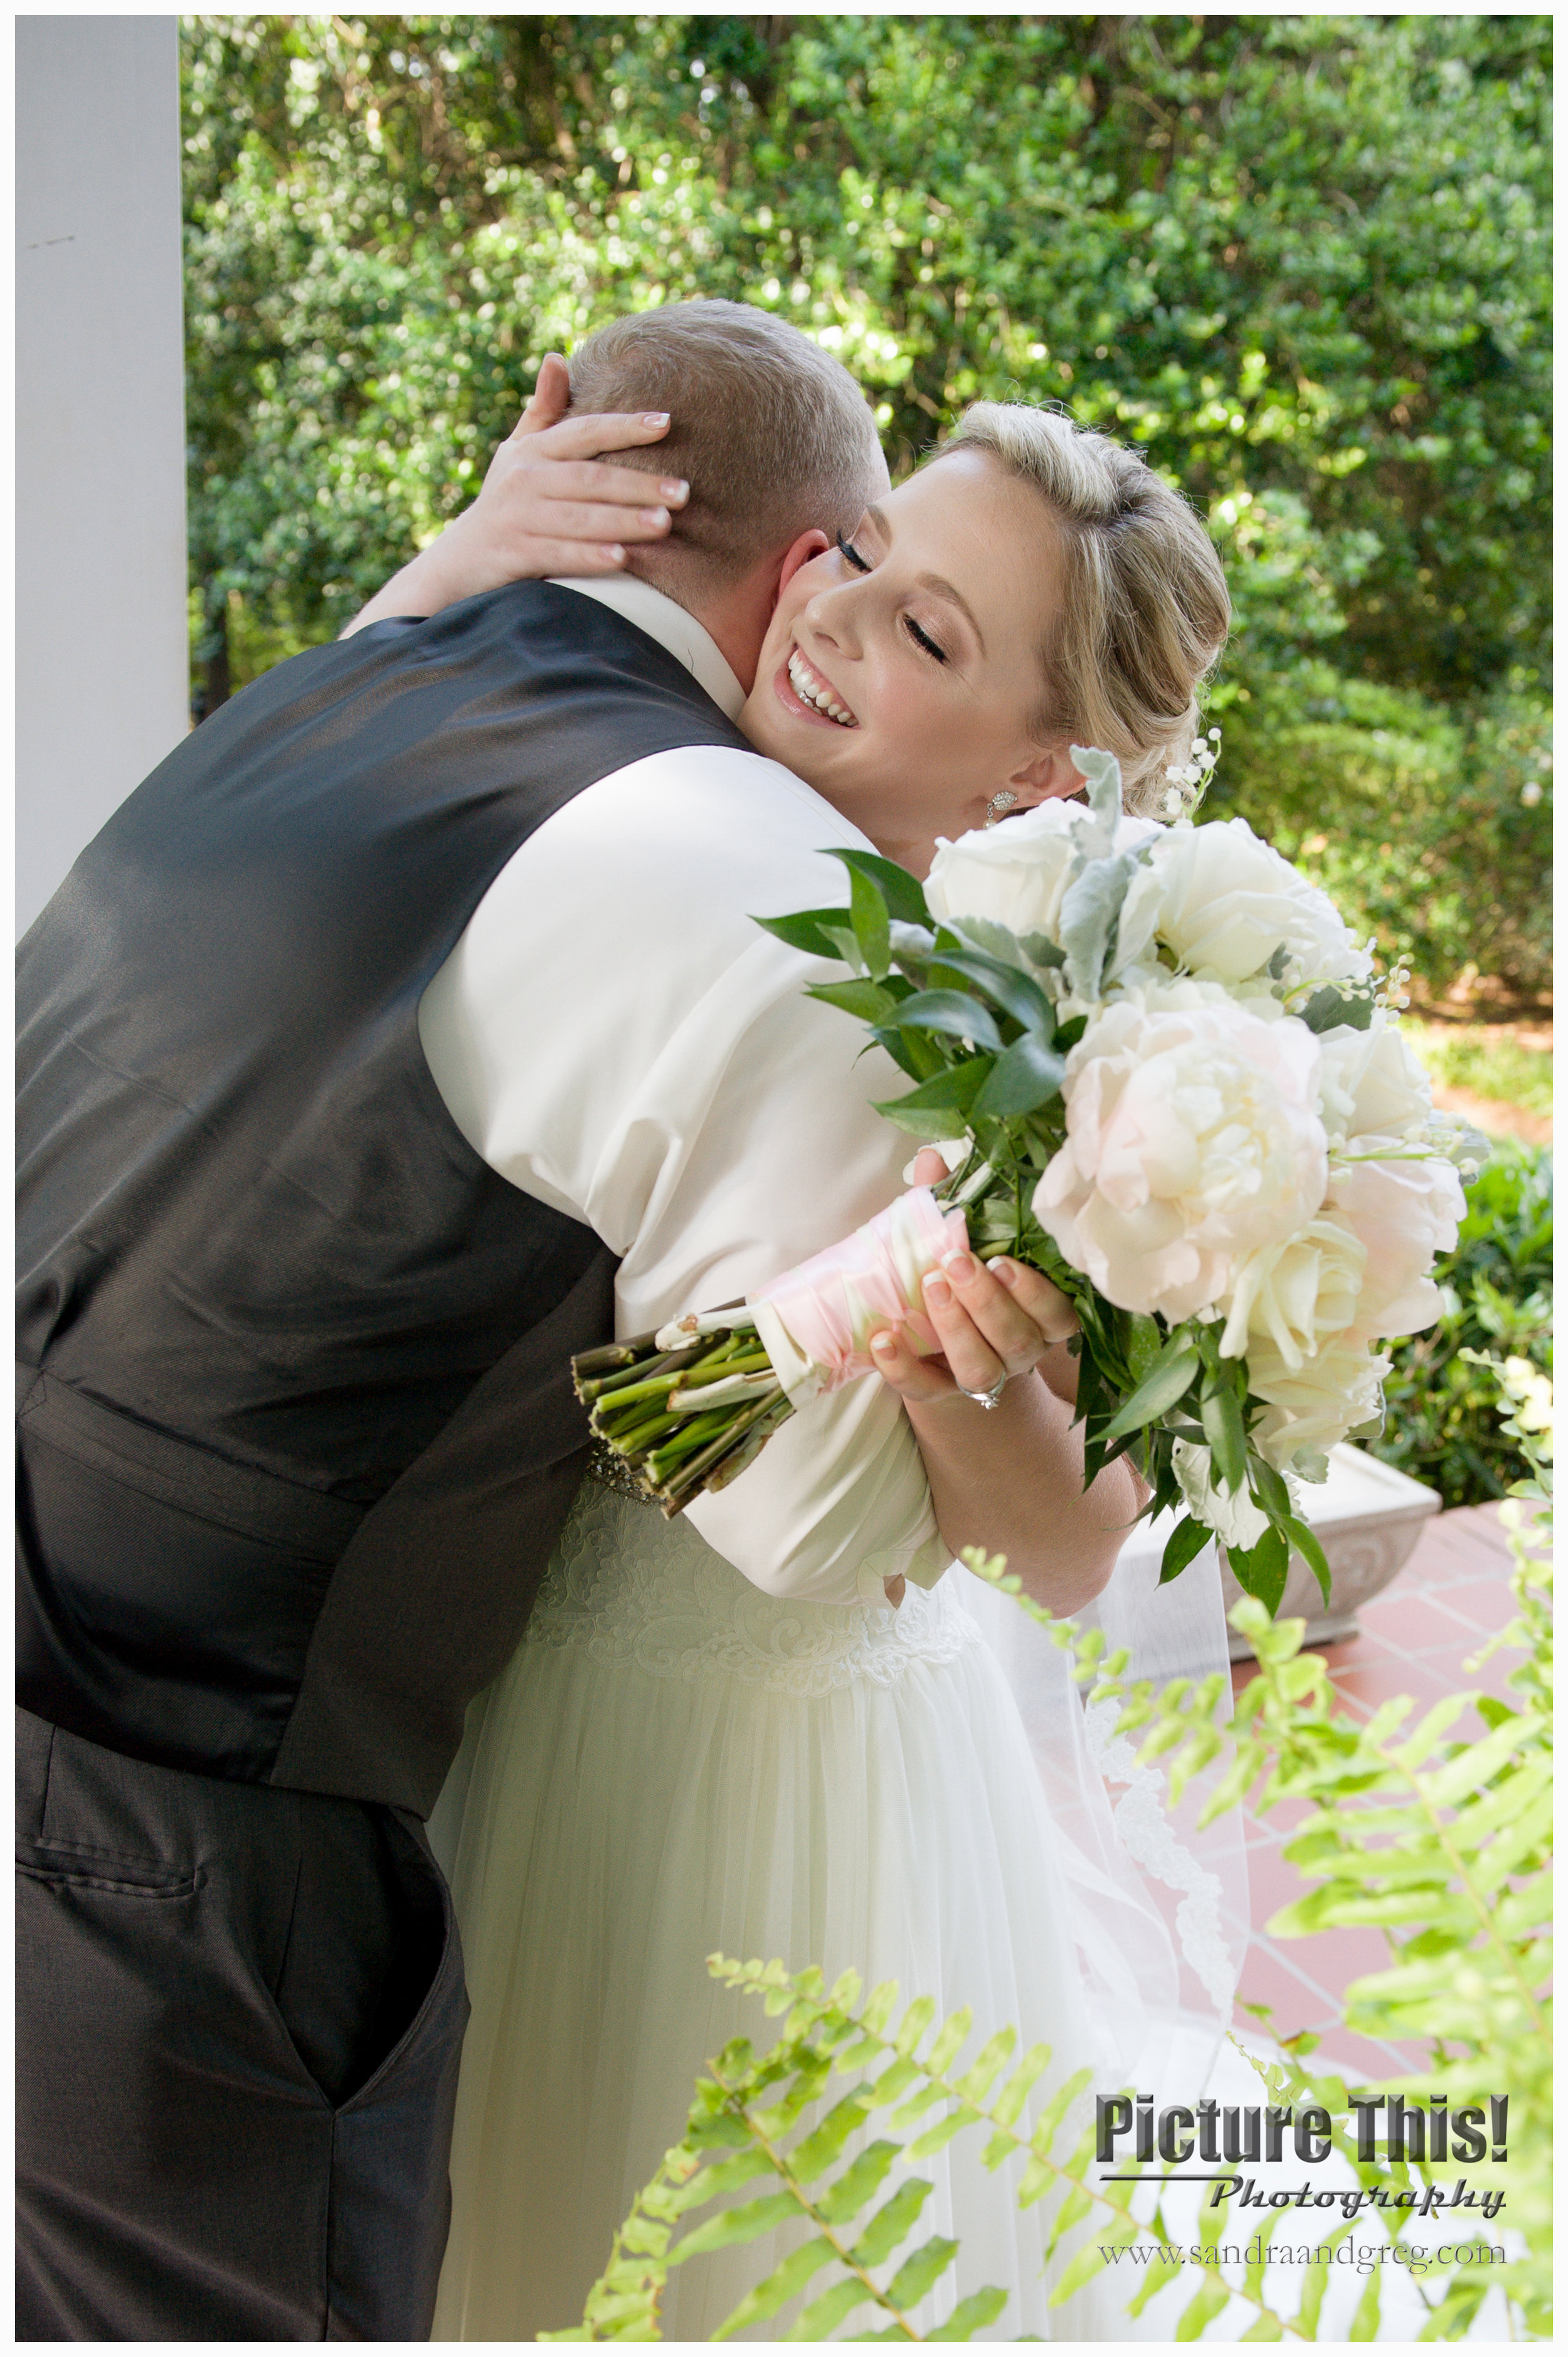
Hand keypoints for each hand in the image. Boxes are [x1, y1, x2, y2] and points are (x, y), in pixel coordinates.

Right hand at [422, 353, 687, 598]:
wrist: (459, 561)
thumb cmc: (504, 501)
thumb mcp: (518, 452)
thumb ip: (542, 410)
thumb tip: (556, 356)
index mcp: (533, 452)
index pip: (584, 432)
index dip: (623, 426)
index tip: (665, 422)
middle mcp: (524, 480)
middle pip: (589, 478)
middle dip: (637, 484)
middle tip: (683, 491)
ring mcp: (518, 517)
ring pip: (578, 517)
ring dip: (622, 520)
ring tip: (664, 523)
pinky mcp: (513, 554)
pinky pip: (557, 554)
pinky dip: (588, 557)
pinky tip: (621, 558)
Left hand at [868, 1153, 1077, 1409]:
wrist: (940, 1346)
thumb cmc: (963, 1280)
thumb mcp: (964, 1243)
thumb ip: (952, 1205)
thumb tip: (932, 1159)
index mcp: (1039, 1316)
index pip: (1058, 1314)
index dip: (1035, 1293)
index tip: (1003, 1261)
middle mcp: (1019, 1351)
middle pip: (1018, 1340)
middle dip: (987, 1303)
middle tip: (956, 1264)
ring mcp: (983, 1377)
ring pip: (980, 1370)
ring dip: (955, 1330)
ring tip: (929, 1288)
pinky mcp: (939, 1393)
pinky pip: (924, 1390)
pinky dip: (901, 1368)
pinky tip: (882, 1339)